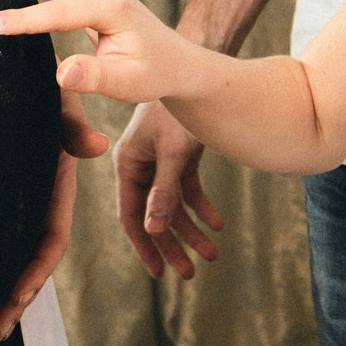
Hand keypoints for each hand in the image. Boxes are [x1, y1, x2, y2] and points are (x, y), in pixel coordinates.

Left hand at [0, 87, 109, 342]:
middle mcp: (37, 198)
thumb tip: (96, 146)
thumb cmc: (43, 83)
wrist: (14, 66)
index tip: (15, 297)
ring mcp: (17, 197)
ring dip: (0, 289)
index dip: (34, 271)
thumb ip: (71, 124)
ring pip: (10, 252)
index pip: (49, 238)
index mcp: (55, 185)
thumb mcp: (59, 101)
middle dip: (14, 298)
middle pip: (30, 260)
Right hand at [115, 102, 223, 277]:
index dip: (145, 246)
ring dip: (192, 229)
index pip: (130, 216)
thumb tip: (154, 230)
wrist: (196, 71)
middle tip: (191, 274)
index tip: (160, 273)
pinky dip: (201, 206)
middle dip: (173, 245)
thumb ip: (163, 193)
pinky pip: (186, 188)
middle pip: (153, 215)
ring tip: (213, 253)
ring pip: (172, 205)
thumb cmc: (179, 110)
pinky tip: (218, 223)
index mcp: (127, 164)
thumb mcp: (173, 154)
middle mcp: (139, 165)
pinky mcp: (177, 154)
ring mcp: (159, 160)